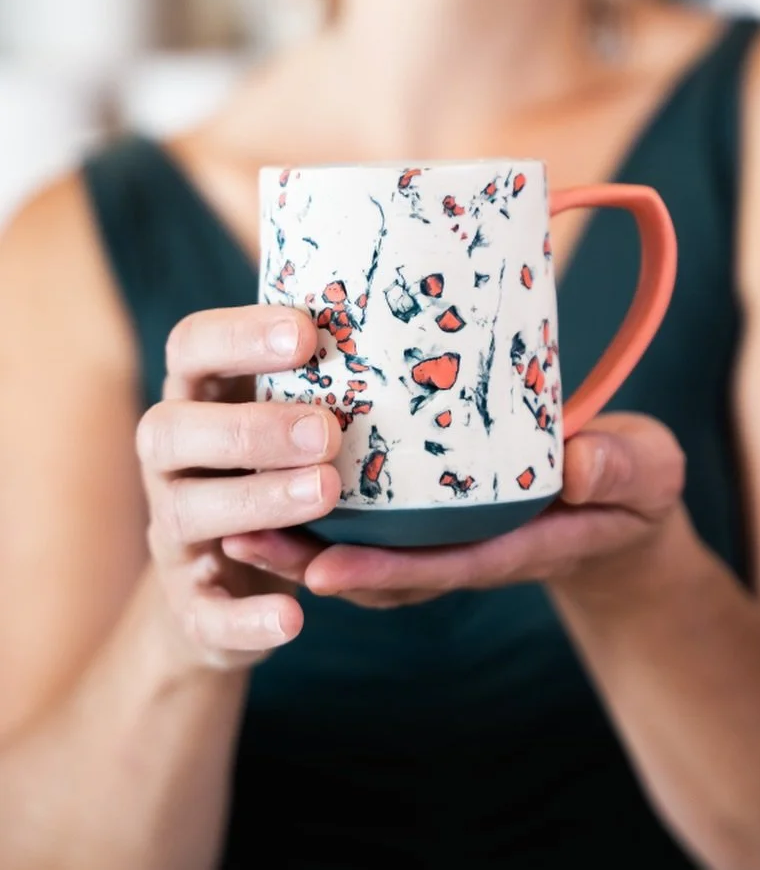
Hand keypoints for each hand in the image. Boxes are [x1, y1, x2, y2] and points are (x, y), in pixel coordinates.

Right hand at [136, 306, 341, 670]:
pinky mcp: (189, 603)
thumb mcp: (286, 417)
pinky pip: (203, 615)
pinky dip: (245, 618)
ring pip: (186, 513)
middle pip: (171, 430)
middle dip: (248, 429)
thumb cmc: (274, 468)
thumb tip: (401, 326)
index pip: (191, 347)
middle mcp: (171, 461)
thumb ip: (319, 381)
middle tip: (327, 432)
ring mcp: (172, 532)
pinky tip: (294, 618)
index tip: (307, 334)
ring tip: (326, 492)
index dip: (239, 336)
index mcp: (196, 399)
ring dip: (256, 502)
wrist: (221, 581)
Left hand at [231, 414, 686, 608]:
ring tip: (233, 513)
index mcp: (517, 542)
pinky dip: (324, 512)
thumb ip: (621, 470)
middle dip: (313, 560)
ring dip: (300, 540)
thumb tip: (579, 462)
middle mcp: (469, 546)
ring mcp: (448, 534)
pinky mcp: (435, 513)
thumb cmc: (632, 488)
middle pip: (383, 566)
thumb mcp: (645, 474)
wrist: (618, 502)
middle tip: (240, 535)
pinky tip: (276, 475)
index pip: (445, 566)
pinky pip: (373, 524)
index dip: (385, 572)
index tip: (325, 572)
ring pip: (365, 548)